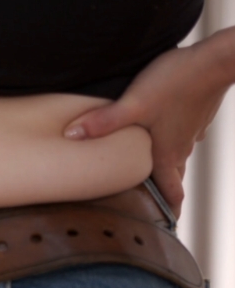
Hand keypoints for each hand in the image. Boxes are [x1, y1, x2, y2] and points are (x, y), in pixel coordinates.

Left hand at [63, 43, 230, 217]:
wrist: (216, 59)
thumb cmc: (177, 83)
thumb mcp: (134, 104)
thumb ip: (103, 123)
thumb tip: (71, 137)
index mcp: (167, 153)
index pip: (171, 193)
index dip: (168, 213)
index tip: (163, 229)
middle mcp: (181, 146)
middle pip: (172, 177)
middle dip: (162, 193)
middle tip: (150, 207)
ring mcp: (190, 129)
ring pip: (175, 155)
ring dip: (164, 167)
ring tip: (149, 172)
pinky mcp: (193, 112)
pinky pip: (180, 134)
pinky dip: (170, 141)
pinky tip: (159, 133)